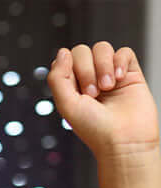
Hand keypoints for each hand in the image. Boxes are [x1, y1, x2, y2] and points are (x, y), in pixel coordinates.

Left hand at [48, 43, 160, 187]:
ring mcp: (109, 75)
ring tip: (107, 88)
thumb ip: (58, 78)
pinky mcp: (130, 73)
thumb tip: (62, 52)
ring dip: (103, 66)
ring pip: (102, 48)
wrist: (124, 140)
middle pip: (83, 51)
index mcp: (71, 88)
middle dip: (86, 69)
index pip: (66, 60)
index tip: (77, 90)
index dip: (70, 68)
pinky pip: (123, 52)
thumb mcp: (67, 105)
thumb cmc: (95, 129)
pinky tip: (119, 80)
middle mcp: (89, 79)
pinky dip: (119, 62)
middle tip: (93, 94)